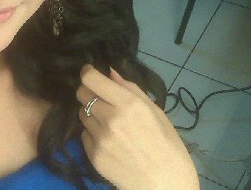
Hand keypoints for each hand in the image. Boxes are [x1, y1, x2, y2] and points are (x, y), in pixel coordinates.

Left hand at [76, 64, 197, 189]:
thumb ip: (131, 89)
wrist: (166, 186)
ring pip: (82, 114)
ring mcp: (100, 138)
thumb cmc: (168, 147)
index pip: (91, 79)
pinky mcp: (93, 156)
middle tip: (101, 99)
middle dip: (89, 92)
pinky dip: (92, 134)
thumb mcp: (157, 112)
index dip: (87, 73)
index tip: (89, 72)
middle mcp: (110, 119)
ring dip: (91, 114)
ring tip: (109, 124)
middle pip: (82, 94)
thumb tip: (110, 72)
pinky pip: (84, 135)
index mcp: (129, 104)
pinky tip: (109, 141)